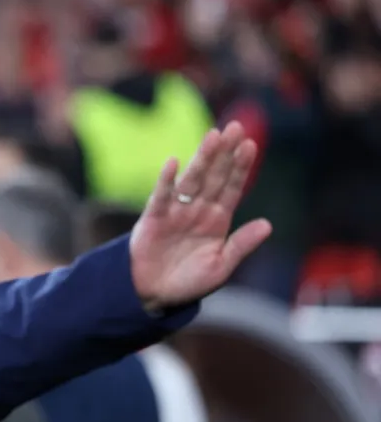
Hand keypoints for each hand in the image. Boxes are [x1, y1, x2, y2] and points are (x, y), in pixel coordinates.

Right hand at [129, 121, 271, 309]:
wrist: (153, 295)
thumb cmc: (188, 282)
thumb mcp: (220, 266)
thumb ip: (241, 245)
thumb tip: (268, 224)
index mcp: (217, 220)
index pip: (232, 188)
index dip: (240, 167)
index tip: (250, 145)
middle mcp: (198, 210)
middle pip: (214, 176)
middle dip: (224, 152)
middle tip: (235, 126)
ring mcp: (175, 212)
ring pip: (191, 180)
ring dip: (202, 158)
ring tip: (213, 135)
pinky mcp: (154, 219)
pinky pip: (161, 196)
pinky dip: (166, 180)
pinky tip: (172, 163)